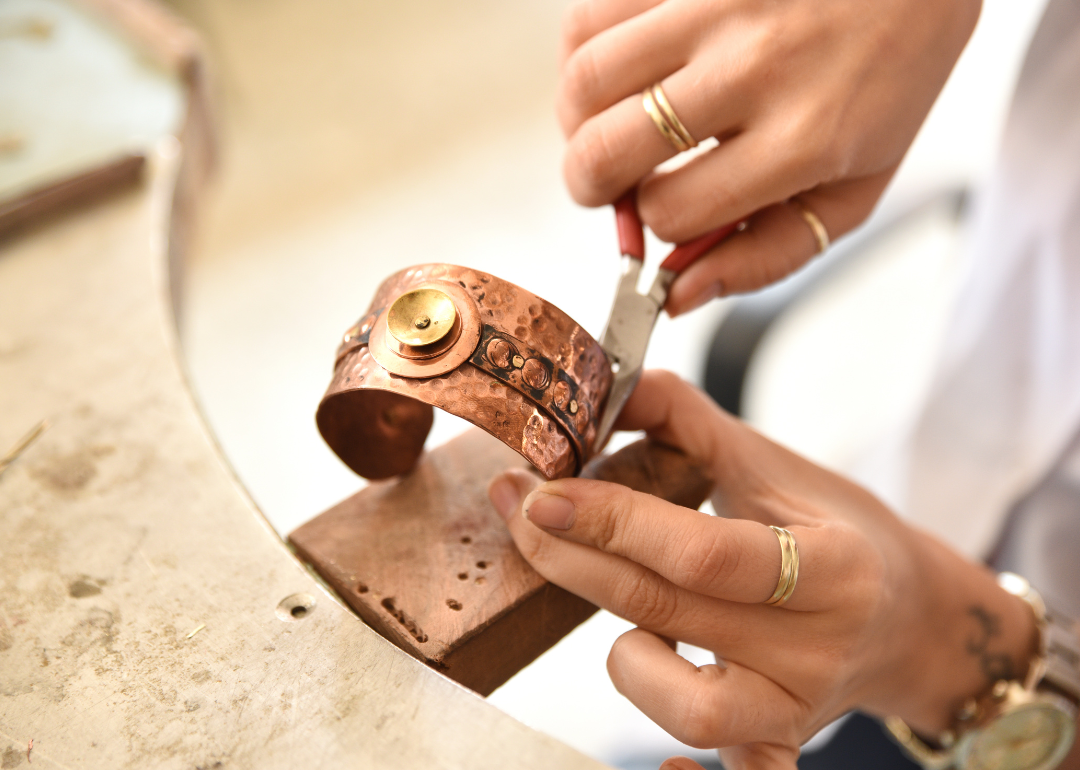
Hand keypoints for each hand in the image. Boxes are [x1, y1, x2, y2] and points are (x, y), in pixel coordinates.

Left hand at [488, 371, 1035, 768]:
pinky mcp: (780, 741)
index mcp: (829, 565)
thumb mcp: (773, 465)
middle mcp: (816, 644)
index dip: (613, 521)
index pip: (701, 551)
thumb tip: (608, 390)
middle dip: (570, 558)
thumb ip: (689, 423)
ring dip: (626, 657)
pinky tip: (664, 759)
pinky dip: (688, 765)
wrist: (907, 615)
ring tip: (624, 619)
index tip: (542, 490)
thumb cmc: (834, 528)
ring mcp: (796, 704)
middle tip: (517, 511)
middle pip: (667, 610)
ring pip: (687, 704)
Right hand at [556, 0, 980, 311]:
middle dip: (588, 186)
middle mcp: (755, 68)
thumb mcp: (855, 187)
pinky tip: (615, 73)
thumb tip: (678, 295)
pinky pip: (588, 18)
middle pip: (607, 152)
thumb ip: (769, 253)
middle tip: (601, 186)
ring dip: (574, 124)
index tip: (664, 210)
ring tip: (602, 128)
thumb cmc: (887, 78)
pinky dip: (581, 58)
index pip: (671, 211)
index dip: (653, 223)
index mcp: (805, 139)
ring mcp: (716, 5)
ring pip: (584, 82)